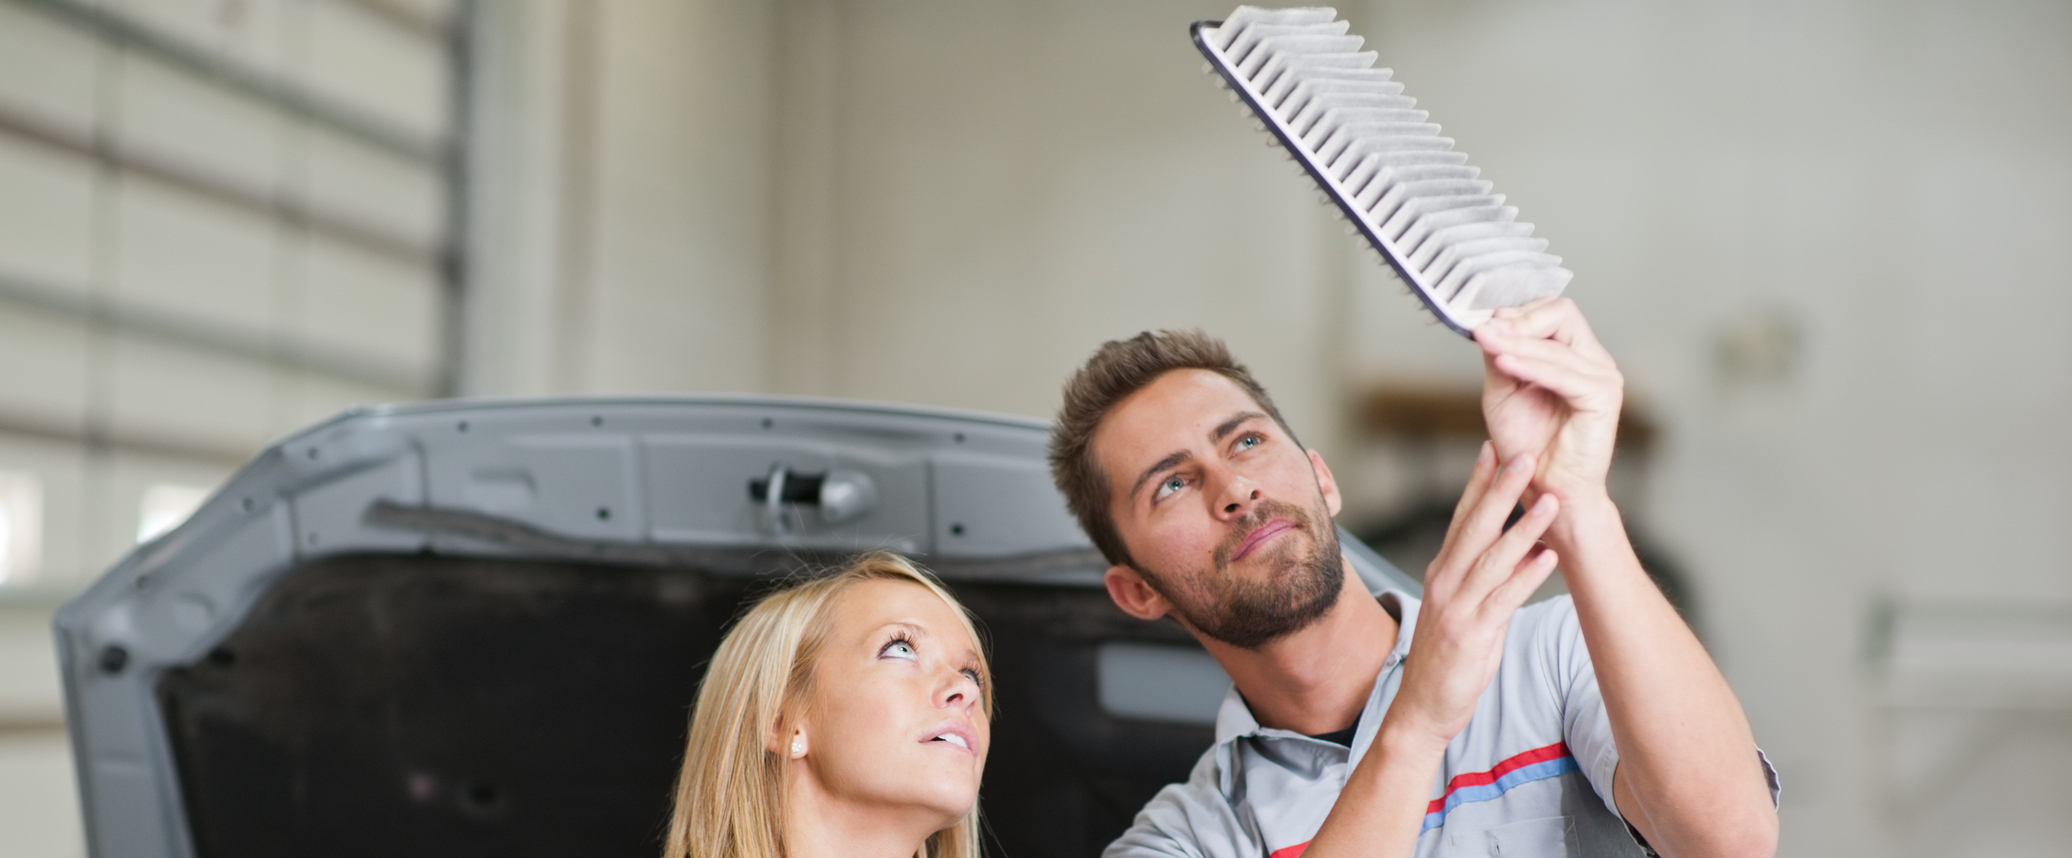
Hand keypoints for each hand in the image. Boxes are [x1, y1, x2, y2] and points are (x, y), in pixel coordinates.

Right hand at [1385, 443, 1561, 747]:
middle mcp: (1445, 583)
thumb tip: (1521, 546)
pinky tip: (1547, 558)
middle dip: (1500, 489)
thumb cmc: (1446, 658)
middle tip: (1523, 455)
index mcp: (1442, 572)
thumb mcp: (1461, 608)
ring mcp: (1456, 608)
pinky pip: (1503, 599)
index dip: (1478, 482)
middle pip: (1475, 527)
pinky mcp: (1471, 634)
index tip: (1494, 448)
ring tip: (1550, 501)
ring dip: (1524, 527)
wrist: (1422, 707)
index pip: (1460, 518)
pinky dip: (1526, 577)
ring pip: (1492, 558)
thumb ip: (1485, 576)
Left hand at [1474, 297, 1624, 503]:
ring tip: (1485, 341)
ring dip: (1515, 341)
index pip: (1552, 311)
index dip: (1517, 312)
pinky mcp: (1603, 397)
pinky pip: (1563, 373)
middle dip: (1519, 319)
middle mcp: (1593, 360)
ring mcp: (1603, 377)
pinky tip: (1503, 362)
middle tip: (1485, 329)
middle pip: (1563, 313)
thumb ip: (1500, 357)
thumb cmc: (1527, 445)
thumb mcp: (1503, 392)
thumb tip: (1490, 324)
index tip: (1483, 321)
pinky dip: (1530, 365)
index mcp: (1574, 355)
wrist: (1545, 489)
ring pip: (1557, 343)